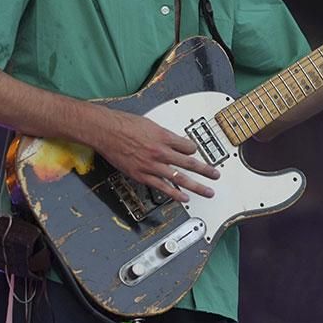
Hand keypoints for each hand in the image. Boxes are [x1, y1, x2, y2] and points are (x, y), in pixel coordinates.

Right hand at [91, 109, 219, 203]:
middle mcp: (161, 151)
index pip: (188, 146)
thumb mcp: (149, 123)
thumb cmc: (124, 124)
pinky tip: (184, 198)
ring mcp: (152, 165)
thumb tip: (172, 141)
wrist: (106, 131)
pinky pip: (162, 187)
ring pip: (180, 178)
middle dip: (205, 170)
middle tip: (215, 175)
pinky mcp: (142, 175)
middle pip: (189, 163)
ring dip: (196, 186)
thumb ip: (162, 134)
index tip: (196, 153)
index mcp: (164, 136)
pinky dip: (175, 194)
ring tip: (207, 191)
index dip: (193, 150)